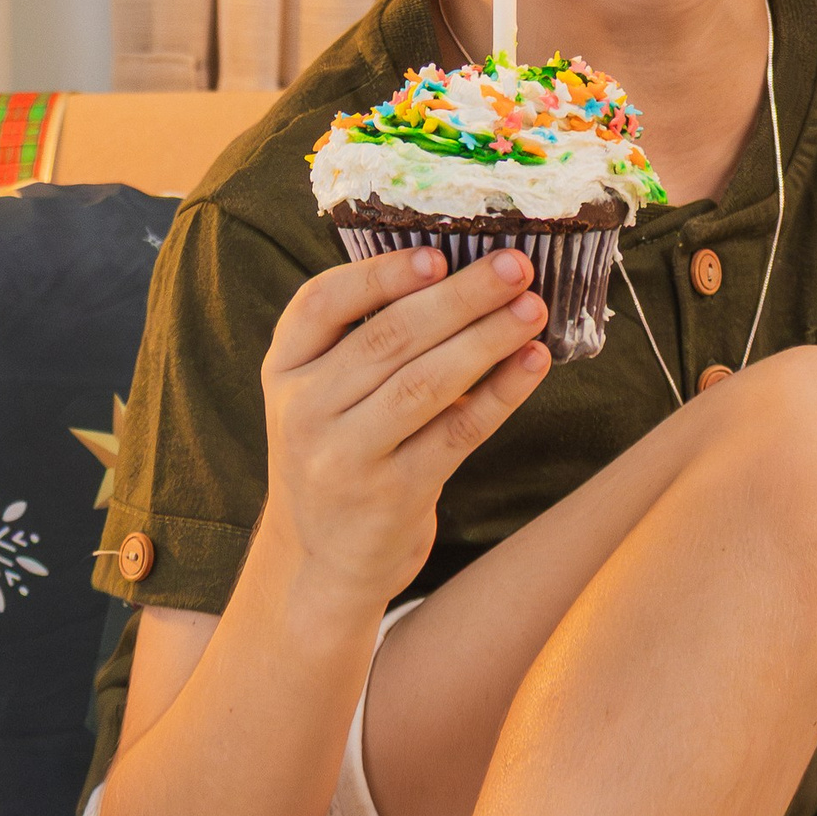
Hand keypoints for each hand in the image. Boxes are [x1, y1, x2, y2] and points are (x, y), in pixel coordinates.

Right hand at [257, 245, 550, 609]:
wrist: (321, 560)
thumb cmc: (338, 452)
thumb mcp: (321, 395)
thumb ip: (365, 340)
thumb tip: (465, 274)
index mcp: (283, 370)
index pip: (320, 305)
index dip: (380, 275)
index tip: (436, 255)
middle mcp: (305, 411)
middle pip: (388, 339)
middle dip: (460, 297)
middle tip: (516, 265)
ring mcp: (345, 457)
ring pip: (425, 383)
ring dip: (487, 339)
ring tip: (533, 308)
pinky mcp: (392, 495)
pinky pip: (457, 432)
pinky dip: (501, 393)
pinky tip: (532, 362)